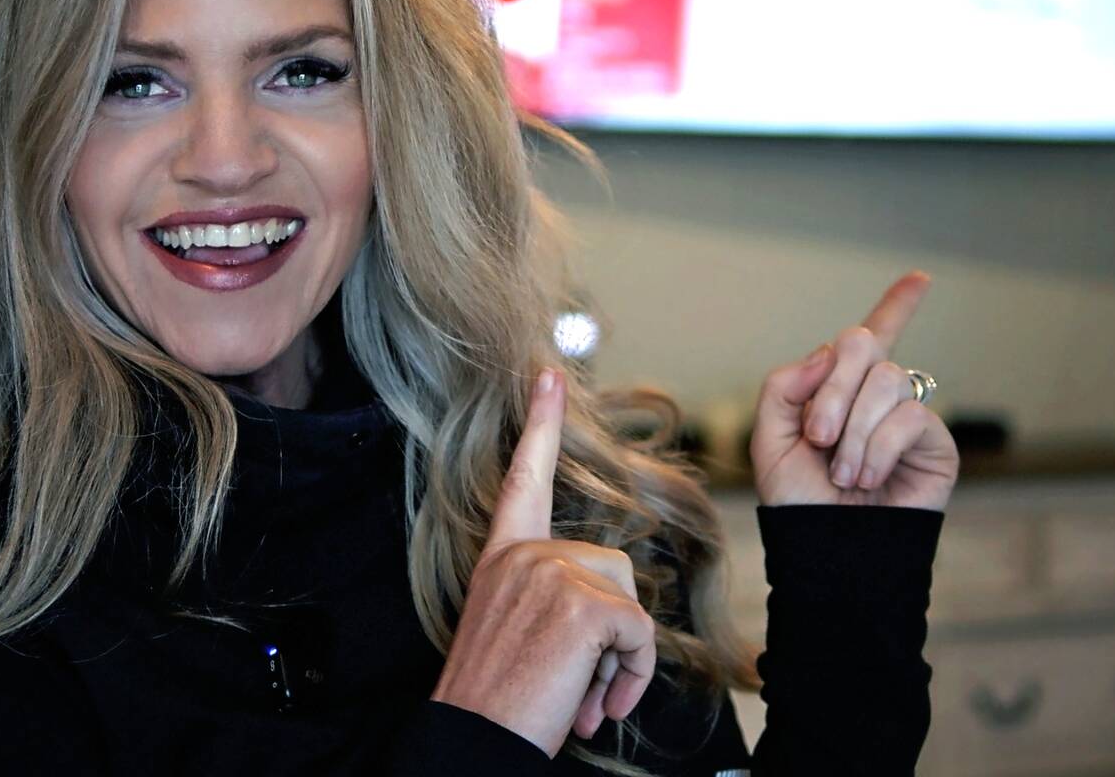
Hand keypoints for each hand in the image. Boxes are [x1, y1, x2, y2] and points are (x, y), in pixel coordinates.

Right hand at [430, 368, 657, 755]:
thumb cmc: (498, 701)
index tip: (549, 374)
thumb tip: (609, 618)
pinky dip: (633, 678)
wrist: (474, 740)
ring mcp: (551, 574)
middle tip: (580, 688)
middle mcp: (524, 556)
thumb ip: (553, 601)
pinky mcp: (582, 604)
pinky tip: (597, 708)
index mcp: (503, 558)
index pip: (523, 479)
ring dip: (623, 660)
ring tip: (584, 699)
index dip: (540, 424)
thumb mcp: (520, 632)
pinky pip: (640, 634)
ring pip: (630, 601)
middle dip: (614, 634)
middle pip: (614, 568)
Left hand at [750, 272, 959, 510]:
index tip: (922, 278)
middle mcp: (878, 397)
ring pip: (886, 380)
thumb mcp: (769, 439)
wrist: (829, 552)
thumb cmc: (800, 504)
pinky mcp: (934, 444)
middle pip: (862, 344)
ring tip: (844, 473)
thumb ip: (784, 386)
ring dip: (854, 430)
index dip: (897, 306)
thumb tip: (828, 352)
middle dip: (833, 387)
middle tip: (819, 436)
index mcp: (840, 390)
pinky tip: (869, 478)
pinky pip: (910, 416)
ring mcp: (908, 417)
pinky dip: (878, 448)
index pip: (873, 338)